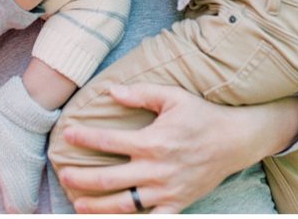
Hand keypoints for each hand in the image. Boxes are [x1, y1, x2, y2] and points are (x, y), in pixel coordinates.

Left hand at [58, 83, 297, 213]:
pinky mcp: (177, 205)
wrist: (234, 141)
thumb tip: (111, 91)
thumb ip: (140, 93)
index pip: (110, 141)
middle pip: (110, 179)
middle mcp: (156, 169)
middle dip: (83, 178)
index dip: (85, 139)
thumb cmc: (201, 116)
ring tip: (78, 204)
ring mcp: (166, 191)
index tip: (67, 135)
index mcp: (153, 141)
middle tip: (63, 175)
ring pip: (125, 205)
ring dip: (99, 206)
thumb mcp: (172, 96)